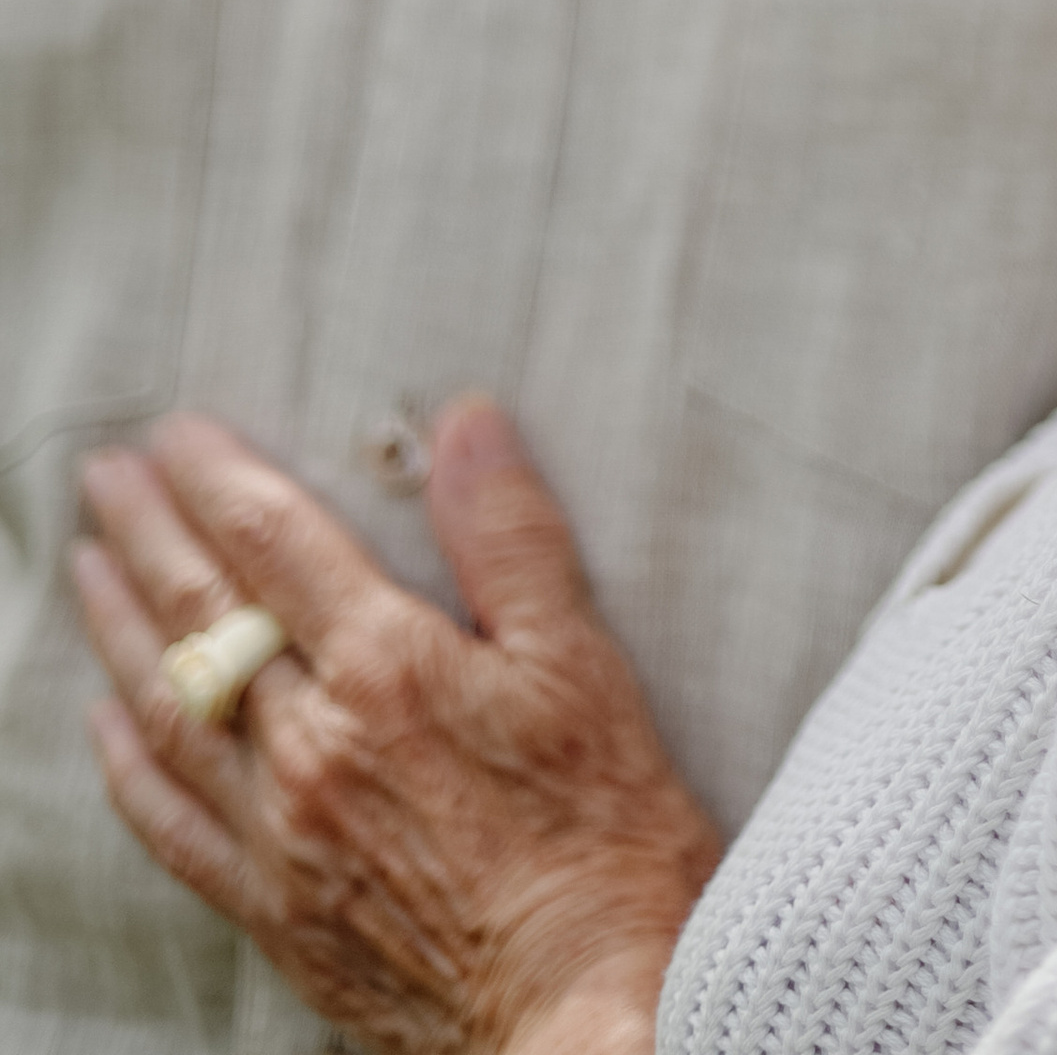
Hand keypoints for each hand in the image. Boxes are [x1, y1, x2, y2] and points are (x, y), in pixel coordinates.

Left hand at [74, 395, 721, 1054]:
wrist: (583, 1003)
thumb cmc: (602, 833)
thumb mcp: (582, 661)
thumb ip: (510, 536)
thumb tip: (466, 425)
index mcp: (388, 666)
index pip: (277, 542)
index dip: (220, 477)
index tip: (177, 433)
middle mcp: (314, 742)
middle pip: (206, 612)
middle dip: (149, 532)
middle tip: (107, 476)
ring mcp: (281, 830)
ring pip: (172, 707)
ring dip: (120, 625)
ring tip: (88, 566)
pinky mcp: (275, 905)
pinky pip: (173, 825)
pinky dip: (128, 765)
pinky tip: (109, 723)